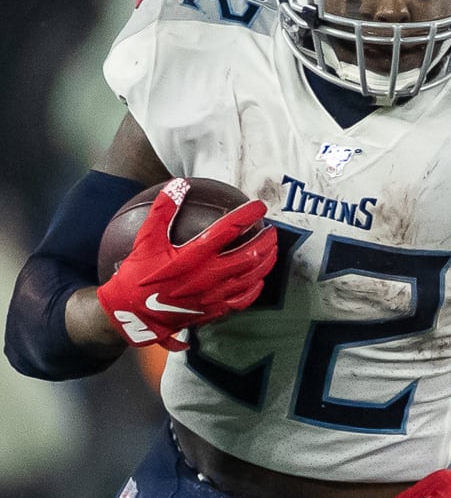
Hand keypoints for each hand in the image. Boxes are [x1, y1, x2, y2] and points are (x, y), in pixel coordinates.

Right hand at [96, 178, 276, 350]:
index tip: (259, 206)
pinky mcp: (214, 310)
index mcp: (193, 255)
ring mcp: (214, 295)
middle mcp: (209, 275)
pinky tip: (259, 280)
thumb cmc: (137, 274)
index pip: (229, 229)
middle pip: (249, 255)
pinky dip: (255, 288)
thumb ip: (162, 210)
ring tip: (272, 250)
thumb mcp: (146, 239)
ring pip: (251, 277)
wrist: (131, 313)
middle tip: (272, 230)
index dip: (247, 215)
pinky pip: (243, 300)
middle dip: (266, 241)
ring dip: (266, 261)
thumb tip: (178, 184)